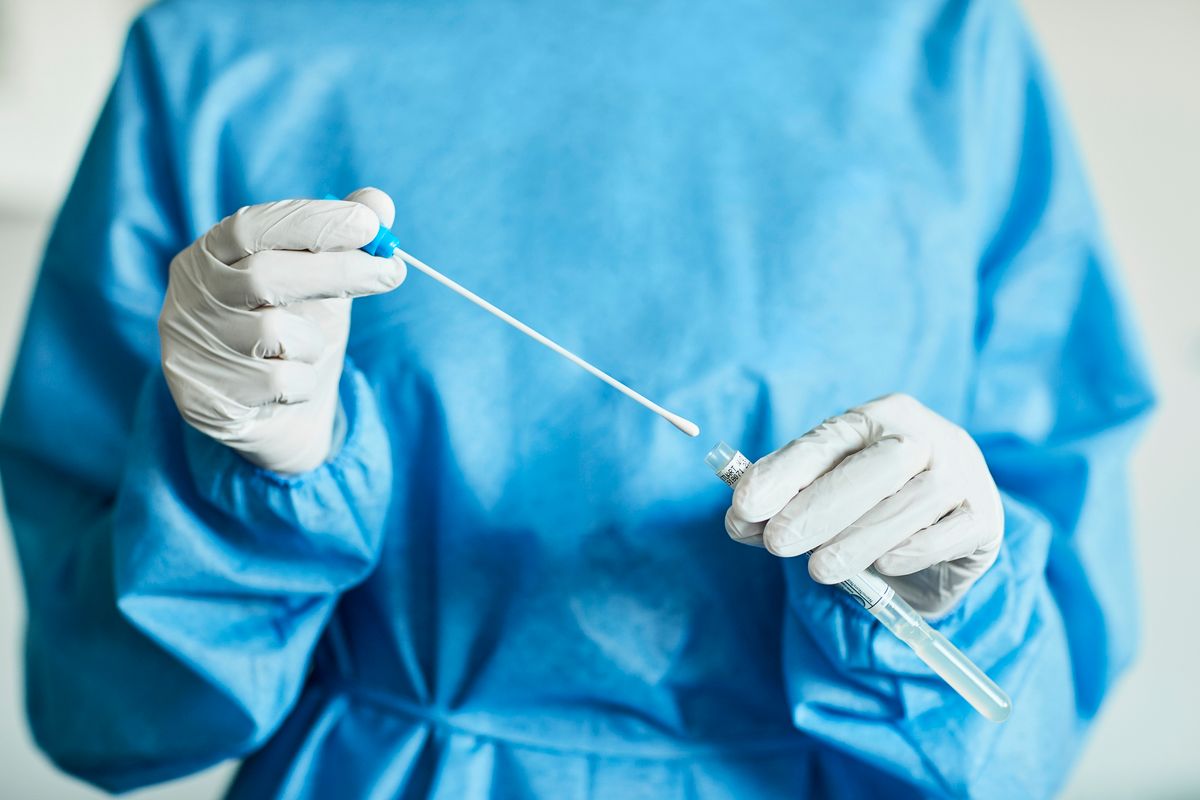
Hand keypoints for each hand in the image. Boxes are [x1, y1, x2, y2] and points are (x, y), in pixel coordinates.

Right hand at [159, 188, 404, 473]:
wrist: (274, 414)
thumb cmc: (295, 331)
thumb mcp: (323, 283)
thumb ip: (345, 241)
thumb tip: (379, 201)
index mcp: (209, 256)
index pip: (251, 227)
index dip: (311, 222)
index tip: (369, 224)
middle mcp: (191, 297)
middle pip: (264, 275)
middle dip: (338, 271)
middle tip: (392, 273)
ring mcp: (192, 348)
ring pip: (276, 333)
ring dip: (315, 339)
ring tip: (310, 347)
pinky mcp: (205, 399)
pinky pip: (281, 382)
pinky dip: (305, 381)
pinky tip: (293, 384)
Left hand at [725, 394, 1003, 616]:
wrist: (941, 538)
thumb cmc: (869, 509)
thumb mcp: (821, 500)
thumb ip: (780, 508)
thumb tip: (740, 520)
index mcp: (876, 417)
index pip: (826, 441)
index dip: (783, 473)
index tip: (744, 505)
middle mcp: (925, 434)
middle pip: (876, 465)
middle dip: (820, 506)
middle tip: (777, 543)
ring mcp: (962, 470)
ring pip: (914, 500)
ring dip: (860, 538)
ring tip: (820, 569)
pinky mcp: (985, 514)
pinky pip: (952, 531)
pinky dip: (914, 549)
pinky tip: (883, 566)